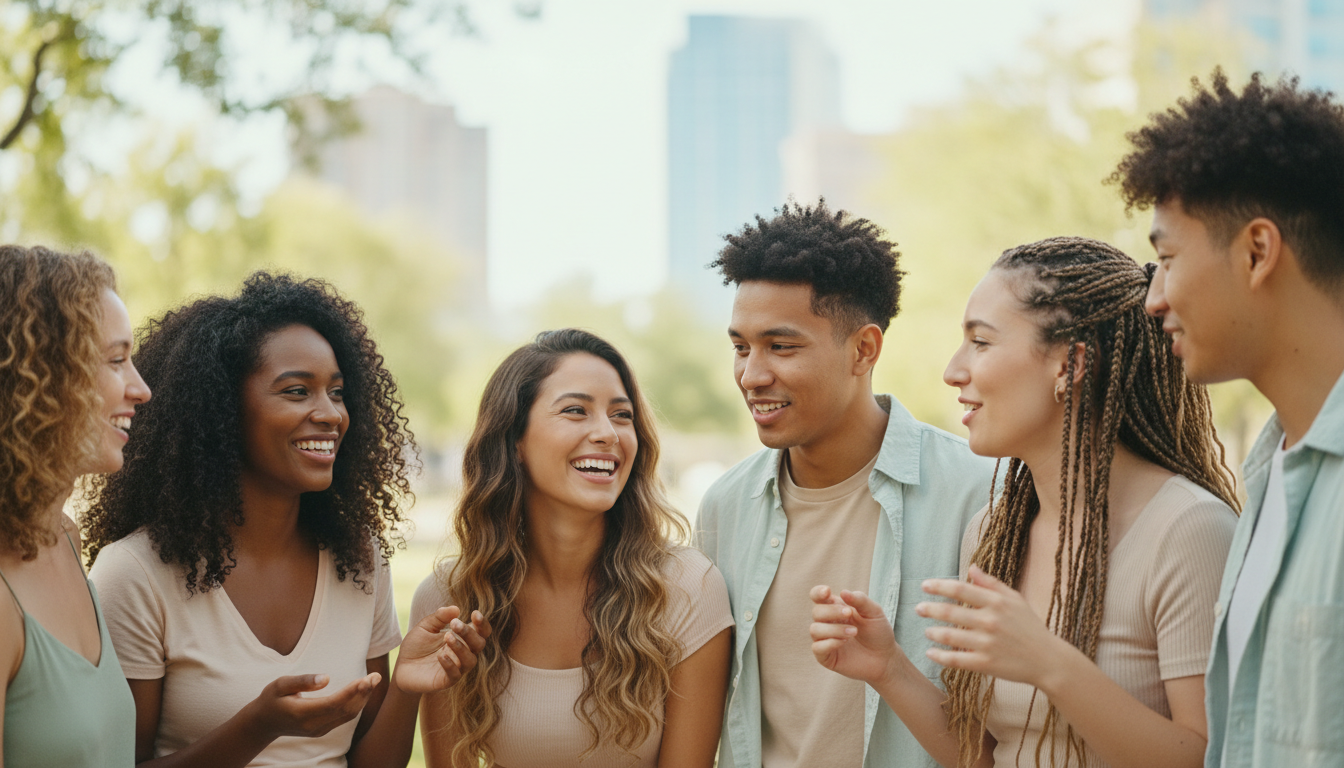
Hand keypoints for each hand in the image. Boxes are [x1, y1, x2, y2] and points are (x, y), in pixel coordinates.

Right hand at [250, 672, 380, 739]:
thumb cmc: (272, 698)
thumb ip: (303, 681)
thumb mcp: (280, 685)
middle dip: (363, 693)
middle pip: (345, 710)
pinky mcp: (323, 730)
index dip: (352, 691)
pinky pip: (344, 717)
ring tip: (374, 680)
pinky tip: (363, 690)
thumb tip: (326, 678)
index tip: (366, 678)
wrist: (265, 723)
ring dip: (363, 698)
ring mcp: (319, 730)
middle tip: (376, 676)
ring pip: (347, 715)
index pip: (333, 704)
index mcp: (302, 713)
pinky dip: (356, 704)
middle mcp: (313, 725)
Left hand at [393, 606, 491, 693]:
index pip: (481, 632)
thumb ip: (439, 617)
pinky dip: (450, 664)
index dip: (482, 623)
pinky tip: (440, 655)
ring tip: (446, 637)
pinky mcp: (446, 681)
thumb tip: (456, 609)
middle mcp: (463, 653)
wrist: (400, 667)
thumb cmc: (416, 646)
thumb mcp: (425, 626)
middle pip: (479, 644)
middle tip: (454, 624)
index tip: (474, 613)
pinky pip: (455, 675)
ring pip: (470, 660)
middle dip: (469, 633)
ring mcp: (456, 668)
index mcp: (462, 638)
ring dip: (461, 648)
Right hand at [810, 585, 901, 686]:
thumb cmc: (878, 632)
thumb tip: (843, 592)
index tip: (827, 592)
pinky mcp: (826, 657)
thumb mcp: (874, 612)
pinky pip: (817, 648)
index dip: (818, 593)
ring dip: (834, 629)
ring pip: (815, 629)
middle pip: (816, 612)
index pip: (818, 597)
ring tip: (854, 632)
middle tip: (850, 614)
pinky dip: (829, 643)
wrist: (885, 658)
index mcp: (836, 608)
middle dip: (832, 611)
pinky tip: (844, 642)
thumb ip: (860, 600)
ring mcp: (825, 640)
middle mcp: (827, 623)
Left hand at [917, 565, 1072, 687]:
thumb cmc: (1030, 627)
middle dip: (930, 609)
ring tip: (927, 630)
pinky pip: (956, 659)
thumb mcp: (1015, 600)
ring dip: (933, 632)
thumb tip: (971, 568)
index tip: (924, 586)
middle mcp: (990, 621)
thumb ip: (991, 584)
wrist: (1048, 660)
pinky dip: (939, 656)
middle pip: (951, 612)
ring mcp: (987, 644)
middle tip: (919, 609)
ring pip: (950, 636)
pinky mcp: (986, 664)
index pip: (961, 590)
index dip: (939, 586)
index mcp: (996, 603)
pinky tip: (930, 653)